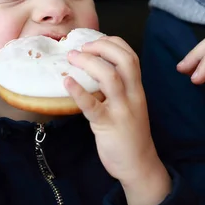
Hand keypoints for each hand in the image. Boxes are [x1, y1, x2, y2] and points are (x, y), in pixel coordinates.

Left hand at [65, 36, 170, 204]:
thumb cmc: (130, 133)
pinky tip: (66, 81)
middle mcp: (133, 95)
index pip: (131, 56)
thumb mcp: (129, 105)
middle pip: (125, 61)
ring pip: (110, 78)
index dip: (113, 43)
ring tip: (72, 58)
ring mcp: (122, 110)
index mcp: (137, 89)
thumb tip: (93, 69)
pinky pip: (93, 105)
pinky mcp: (108, 125)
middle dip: (102, 47)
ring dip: (89, 63)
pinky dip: (78, 91)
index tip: (95, 40)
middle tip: (81, 47)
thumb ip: (118, 89)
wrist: (139, 164)